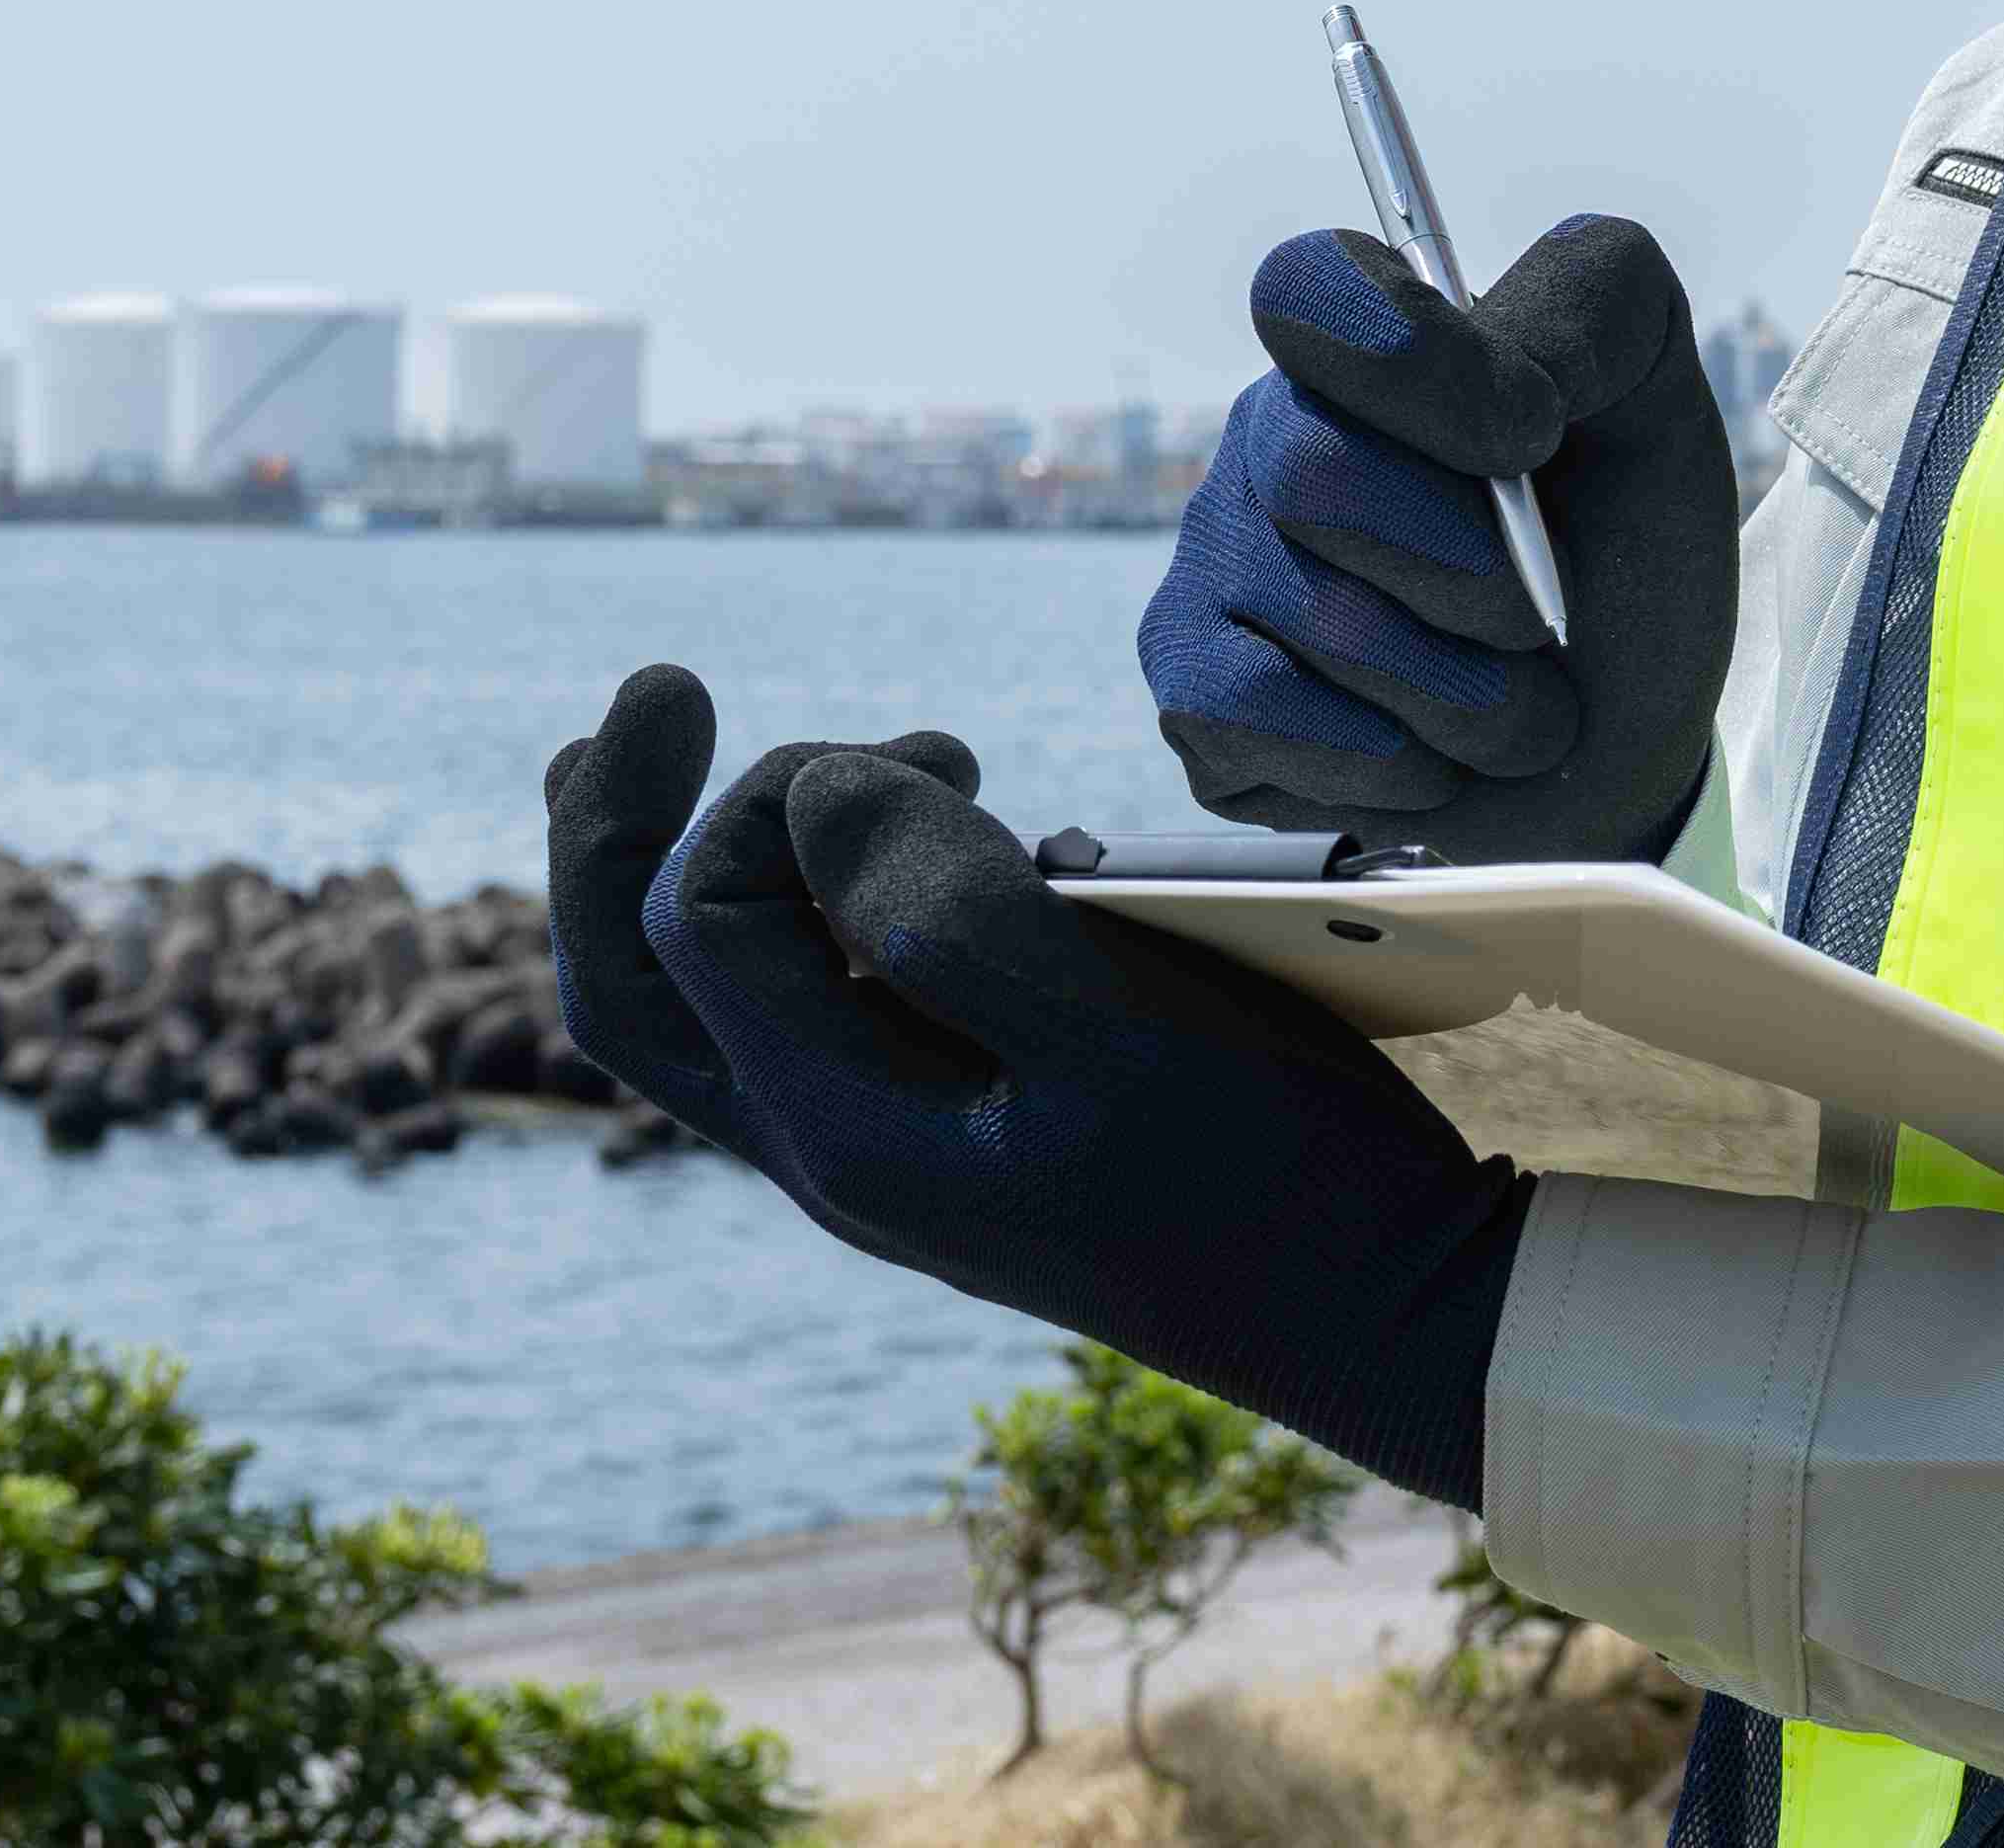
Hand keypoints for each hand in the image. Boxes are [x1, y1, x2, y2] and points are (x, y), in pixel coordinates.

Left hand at [543, 664, 1531, 1509]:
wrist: (1385, 1315)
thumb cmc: (1276, 1176)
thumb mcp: (1125, 1030)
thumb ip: (952, 915)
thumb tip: (810, 797)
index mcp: (847, 1132)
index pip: (695, 923)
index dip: (761, 799)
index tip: (935, 753)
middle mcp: (837, 1150)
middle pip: (637, 985)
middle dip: (618, 828)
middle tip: (666, 687)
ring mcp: (896, 1148)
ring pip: (718, 1001)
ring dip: (734, 860)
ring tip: (865, 757)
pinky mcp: (964, 1131)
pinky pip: (826, 1011)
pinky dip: (822, 911)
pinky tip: (932, 842)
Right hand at [1138, 214, 1736, 866]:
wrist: (1616, 747)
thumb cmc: (1625, 562)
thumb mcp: (1654, 404)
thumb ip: (1597, 313)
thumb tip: (1511, 380)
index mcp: (1363, 350)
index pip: (1313, 291)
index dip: (1423, 370)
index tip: (1533, 439)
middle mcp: (1268, 441)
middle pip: (1318, 476)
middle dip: (1476, 573)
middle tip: (1539, 620)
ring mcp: (1216, 568)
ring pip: (1321, 621)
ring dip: (1468, 696)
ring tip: (1511, 711)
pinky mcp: (1193, 697)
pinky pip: (1254, 718)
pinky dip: (1386, 761)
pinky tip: (1427, 758)